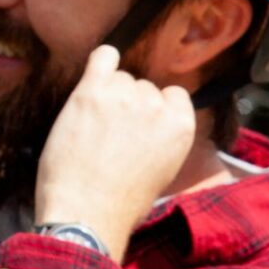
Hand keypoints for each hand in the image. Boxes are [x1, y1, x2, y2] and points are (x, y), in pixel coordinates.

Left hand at [35, 45, 195, 261]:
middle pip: (141, 87)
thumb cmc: (121, 201)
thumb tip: (150, 118)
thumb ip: (162, 136)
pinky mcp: (91, 92)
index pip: (173, 95)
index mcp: (181, 126)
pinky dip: (100, 61)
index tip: (139, 123)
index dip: (154, 108)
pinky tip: (96, 72)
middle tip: (109, 133)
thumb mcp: (163, 170)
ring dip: (106, 93)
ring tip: (93, 125)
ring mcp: (123, 96)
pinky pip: (102, 57)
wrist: (87, 212)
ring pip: (118, 77)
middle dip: (126, 104)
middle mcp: (156, 106)